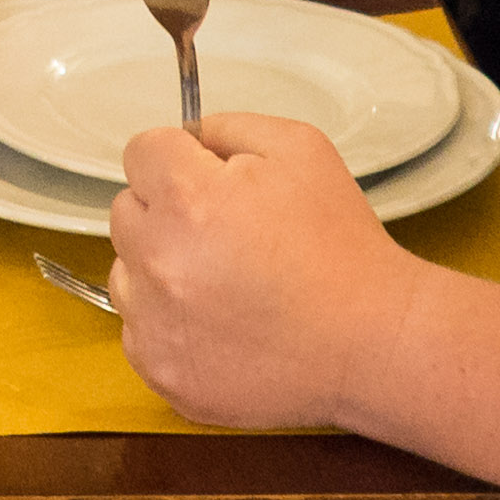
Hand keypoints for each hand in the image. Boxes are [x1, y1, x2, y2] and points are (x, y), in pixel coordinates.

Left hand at [107, 112, 416, 430]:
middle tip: (226, 232)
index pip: (141, 152)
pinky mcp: (162, 371)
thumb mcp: (298, 148)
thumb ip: (227, 128)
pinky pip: (137, 329)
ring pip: (126, 272)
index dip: (180, 159)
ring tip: (225, 281)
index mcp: (187, 198)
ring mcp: (156, 322)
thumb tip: (187, 140)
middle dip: (167, 211)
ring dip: (161, 268)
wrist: (373, 341)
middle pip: (127, 210)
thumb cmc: (341, 248)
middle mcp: (158, 260)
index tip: (208, 179)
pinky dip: (168, 322)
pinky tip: (220, 321)